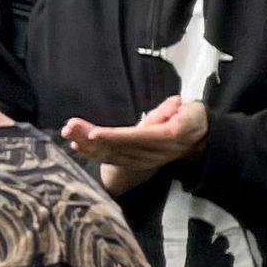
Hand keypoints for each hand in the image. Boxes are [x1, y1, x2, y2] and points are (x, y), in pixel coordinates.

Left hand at [62, 97, 207, 194]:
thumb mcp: (190, 111)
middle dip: (90, 138)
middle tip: (69, 128)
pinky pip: (112, 159)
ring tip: (68, 134)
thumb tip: (176, 105)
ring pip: (111, 154)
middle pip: (118, 147)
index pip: (136, 138)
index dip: (115, 137)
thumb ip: (179, 111)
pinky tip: (77, 146)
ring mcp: (142, 160)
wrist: (198, 139)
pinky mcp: (135, 162)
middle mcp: (151, 153)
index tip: (94, 134)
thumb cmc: (191, 119)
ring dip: (87, 145)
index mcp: (164, 138)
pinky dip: (94, 154)